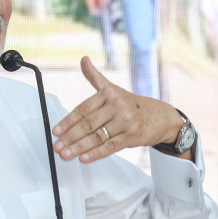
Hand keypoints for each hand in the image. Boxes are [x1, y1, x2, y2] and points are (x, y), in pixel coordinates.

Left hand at [52, 57, 186, 163]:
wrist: (161, 117)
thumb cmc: (132, 104)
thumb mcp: (114, 89)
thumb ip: (95, 77)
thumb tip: (83, 60)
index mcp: (109, 94)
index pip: (83, 109)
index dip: (67, 121)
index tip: (55, 131)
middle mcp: (117, 106)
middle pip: (88, 124)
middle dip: (70, 137)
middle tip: (57, 146)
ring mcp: (126, 122)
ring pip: (97, 137)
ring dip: (79, 148)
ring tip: (65, 154)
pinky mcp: (132, 136)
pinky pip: (110, 147)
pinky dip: (96, 154)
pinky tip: (83, 159)